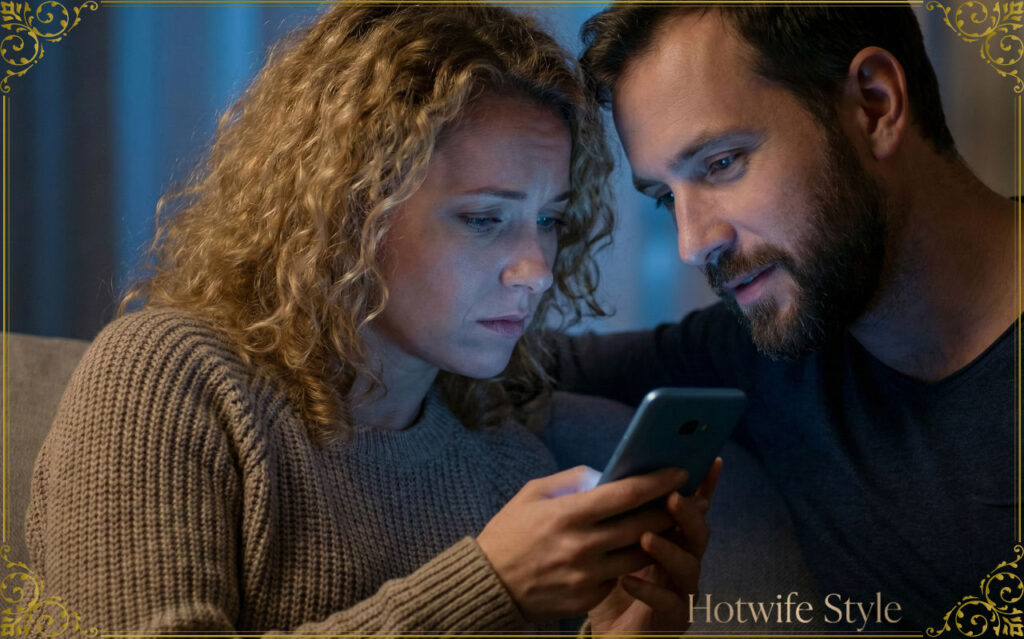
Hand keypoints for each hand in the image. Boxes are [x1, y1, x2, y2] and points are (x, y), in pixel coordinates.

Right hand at [476, 465, 686, 621]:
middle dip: (671, 509)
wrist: (487, 585)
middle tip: (690, 498)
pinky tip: (636, 550)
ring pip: (641, 555)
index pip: (626, 494)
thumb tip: (606, 474)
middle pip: (643, 525)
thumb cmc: (509, 533)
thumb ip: (571, 479)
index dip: (658, 482)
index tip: (680, 471)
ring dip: (660, 539)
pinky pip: (620, 576)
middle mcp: (582, 545)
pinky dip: (629, 563)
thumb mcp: (532, 494)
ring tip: (672, 524)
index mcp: (568, 513)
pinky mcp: (587, 598)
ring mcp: (586, 575)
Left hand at [587, 458, 722, 635]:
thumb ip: (611, 512)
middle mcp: (682, 560)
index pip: (691, 507)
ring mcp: (681, 590)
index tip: (709, 461)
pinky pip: (668, 603)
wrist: (606, 630)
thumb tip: (604, 474)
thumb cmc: (606, 581)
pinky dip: (649, 591)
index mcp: (671, 537)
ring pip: (689, 566)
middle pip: (697, 533)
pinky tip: (627, 581)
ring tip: (646, 538)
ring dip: (670, 550)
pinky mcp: (673, 618)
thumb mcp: (606, 540)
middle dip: (688, 513)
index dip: (703, 485)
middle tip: (672, 497)